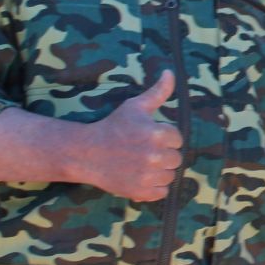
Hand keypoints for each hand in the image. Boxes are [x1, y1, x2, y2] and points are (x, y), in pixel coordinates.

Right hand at [81, 71, 183, 200]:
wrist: (87, 153)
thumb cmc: (113, 127)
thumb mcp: (135, 106)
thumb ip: (158, 92)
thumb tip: (171, 73)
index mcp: (157, 134)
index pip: (177, 139)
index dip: (164, 138)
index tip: (148, 137)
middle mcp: (155, 156)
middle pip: (176, 159)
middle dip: (163, 155)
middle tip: (143, 151)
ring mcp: (148, 175)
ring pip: (170, 176)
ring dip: (160, 171)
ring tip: (141, 163)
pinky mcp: (141, 192)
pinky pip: (162, 192)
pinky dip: (154, 187)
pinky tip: (140, 176)